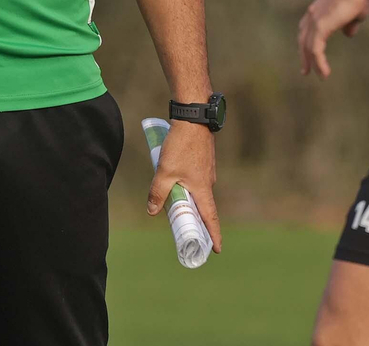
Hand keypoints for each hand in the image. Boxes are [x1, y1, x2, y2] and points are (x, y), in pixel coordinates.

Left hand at [148, 119, 221, 252]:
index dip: (214, 235)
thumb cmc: (181, 146)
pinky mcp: (203, 162)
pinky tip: (176, 182)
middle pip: (204, 208)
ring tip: (178, 209)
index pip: (211, 218)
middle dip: (199, 222)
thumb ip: (158, 193)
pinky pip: (196, 181)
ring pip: (199, 192)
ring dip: (190, 202)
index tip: (216, 250)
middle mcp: (208, 182)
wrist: (193, 119)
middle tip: (192, 235)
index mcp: (203, 189)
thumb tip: (152, 211)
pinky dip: (188, 187)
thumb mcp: (164, 171)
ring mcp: (207, 171)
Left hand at [298, 0, 368, 78]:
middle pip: (303, 40)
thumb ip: (348, 24)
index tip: (309, 55)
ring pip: (309, 48)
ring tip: (321, 76)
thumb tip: (348, 34)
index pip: (306, 30)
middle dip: (304, 56)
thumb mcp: (353, 15)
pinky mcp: (319, 27)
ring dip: (313, 63)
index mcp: (317, 10)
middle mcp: (311, 14)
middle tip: (306, 71)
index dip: (306, 43)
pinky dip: (319, 62)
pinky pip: (316, 50)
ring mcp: (314, 20)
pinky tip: (325, 73)